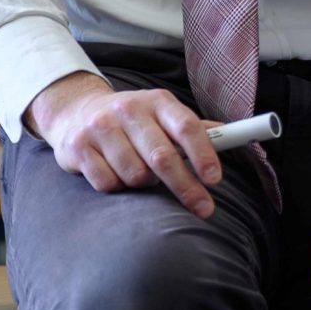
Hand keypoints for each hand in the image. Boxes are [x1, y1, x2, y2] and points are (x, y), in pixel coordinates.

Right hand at [23, 72, 225, 218]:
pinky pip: (108, 184)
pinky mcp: (78, 147)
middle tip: (203, 208)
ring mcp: (101, 127)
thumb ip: (194, 128)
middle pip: (162, 157)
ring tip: (140, 173)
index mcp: (157, 101)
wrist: (77, 111)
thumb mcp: (162, 114)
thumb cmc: (132, 120)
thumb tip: (233, 137)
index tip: (214, 179)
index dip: (203, 153)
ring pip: (135, 175)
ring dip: (144, 184)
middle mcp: (128, 110)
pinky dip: (117, 187)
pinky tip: (115, 172)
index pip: (186, 126)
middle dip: (185, 187)